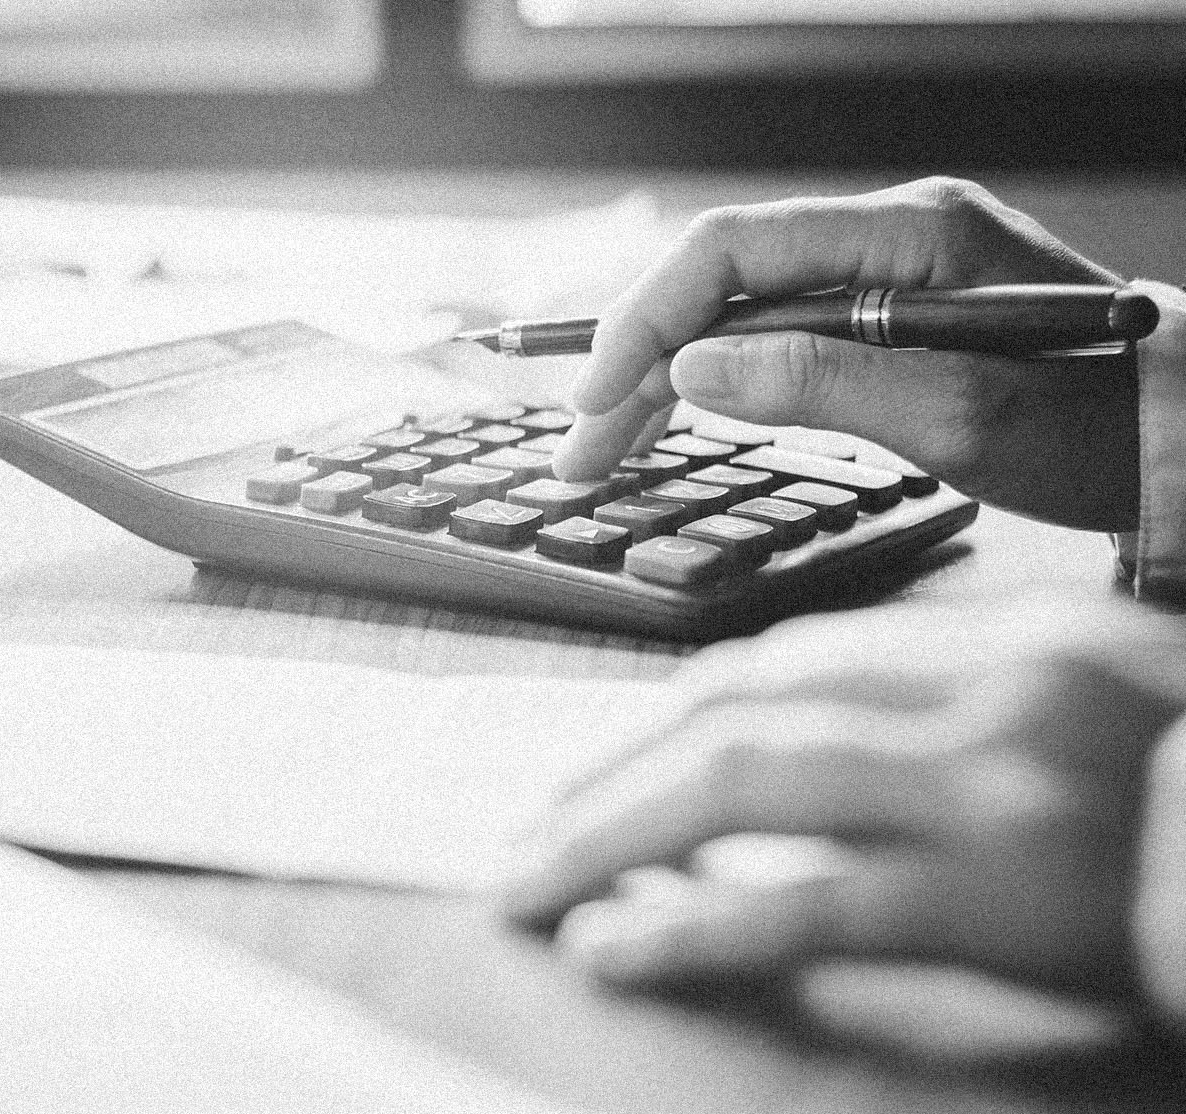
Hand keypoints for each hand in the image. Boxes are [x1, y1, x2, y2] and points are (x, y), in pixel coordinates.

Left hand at [495, 598, 1185, 997]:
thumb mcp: (1081, 708)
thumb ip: (949, 710)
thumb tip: (798, 749)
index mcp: (998, 641)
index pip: (784, 661)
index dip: (669, 716)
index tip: (602, 762)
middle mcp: (982, 692)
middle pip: (738, 711)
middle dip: (611, 774)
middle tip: (531, 829)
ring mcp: (990, 788)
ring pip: (742, 788)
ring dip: (615, 837)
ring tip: (537, 885)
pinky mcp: (1003, 896)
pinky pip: (809, 903)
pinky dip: (696, 925)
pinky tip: (622, 950)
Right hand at [554, 177, 1140, 531]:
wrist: (1174, 438)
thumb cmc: (1092, 427)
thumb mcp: (958, 415)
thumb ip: (821, 382)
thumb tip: (691, 373)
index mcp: (908, 233)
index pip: (731, 252)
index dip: (646, 322)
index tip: (595, 400)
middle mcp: (885, 238)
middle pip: (719, 286)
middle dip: (635, 366)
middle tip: (577, 453)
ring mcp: (881, 277)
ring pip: (734, 318)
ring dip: (660, 384)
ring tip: (602, 453)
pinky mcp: (882, 320)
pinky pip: (771, 341)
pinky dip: (713, 386)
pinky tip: (668, 423)